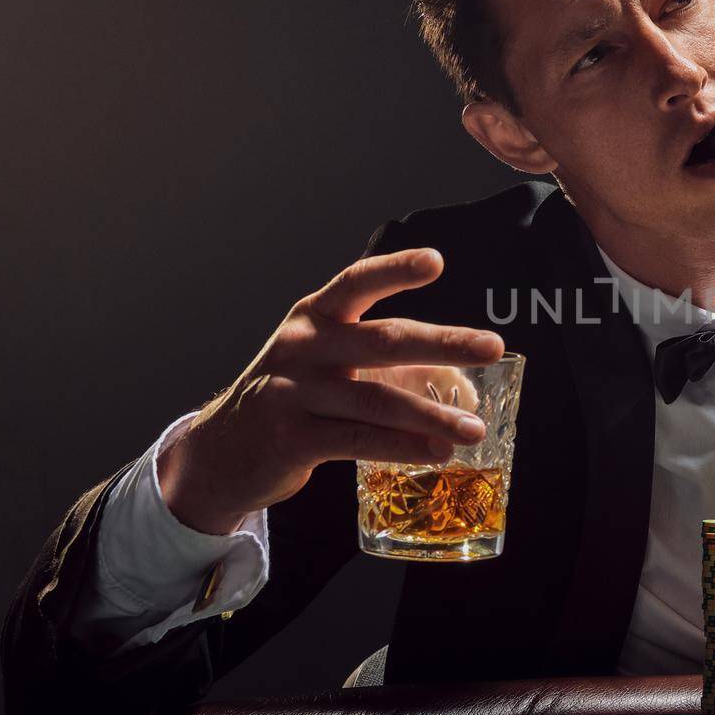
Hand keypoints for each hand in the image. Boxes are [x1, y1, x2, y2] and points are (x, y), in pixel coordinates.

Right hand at [158, 248, 504, 533]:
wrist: (222, 450)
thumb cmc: (294, 396)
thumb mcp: (325, 360)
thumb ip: (384, 360)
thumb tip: (462, 379)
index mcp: (314, 316)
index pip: (357, 282)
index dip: (396, 270)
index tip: (436, 261)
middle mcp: (302, 346)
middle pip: (383, 341)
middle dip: (444, 343)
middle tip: (492, 346)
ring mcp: (293, 392)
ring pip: (378, 400)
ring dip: (434, 416)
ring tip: (474, 428)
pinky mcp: (292, 438)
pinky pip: (360, 441)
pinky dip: (404, 447)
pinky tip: (438, 452)